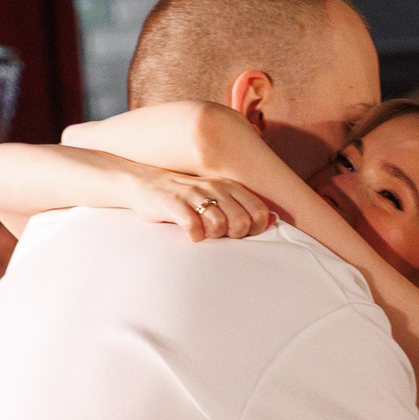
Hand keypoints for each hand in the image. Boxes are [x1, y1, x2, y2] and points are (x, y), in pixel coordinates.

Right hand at [124, 168, 276, 240]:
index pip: (258, 212)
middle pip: (241, 222)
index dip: (252, 230)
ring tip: (204, 233)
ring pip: (219, 224)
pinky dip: (194, 236)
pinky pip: (193, 226)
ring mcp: (193, 194)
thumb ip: (243, 207)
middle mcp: (214, 187)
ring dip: (213, 236)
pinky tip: (190, 234)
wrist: (145, 183)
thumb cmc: (186, 197)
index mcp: (229, 186)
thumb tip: (273, 220)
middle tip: (219, 235)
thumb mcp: (217, 197)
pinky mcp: (173, 202)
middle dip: (233, 236)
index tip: (238, 234)